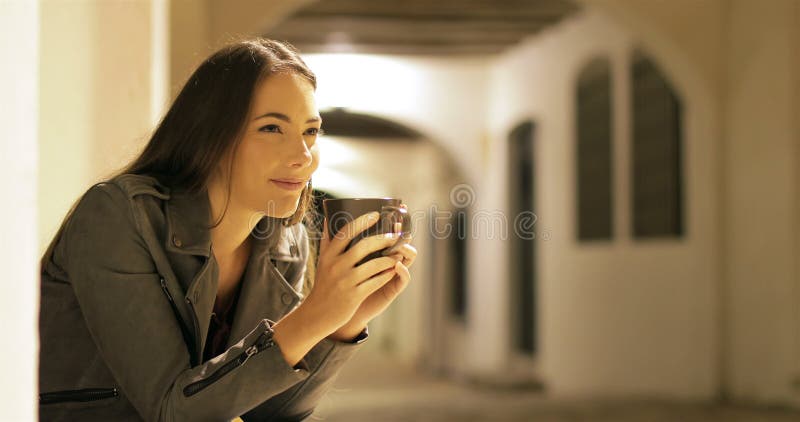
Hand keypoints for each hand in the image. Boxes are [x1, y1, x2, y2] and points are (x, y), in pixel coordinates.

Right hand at [301, 211, 402, 335]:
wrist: (317, 313)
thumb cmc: (324, 284)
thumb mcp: (322, 261)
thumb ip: (327, 239)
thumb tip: (328, 217)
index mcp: (329, 255)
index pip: (345, 232)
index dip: (362, 221)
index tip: (376, 214)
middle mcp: (336, 266)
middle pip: (363, 246)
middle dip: (382, 239)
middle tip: (394, 235)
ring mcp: (346, 281)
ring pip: (373, 265)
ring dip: (389, 258)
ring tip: (399, 254)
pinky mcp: (354, 296)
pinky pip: (376, 282)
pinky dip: (386, 275)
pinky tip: (394, 270)